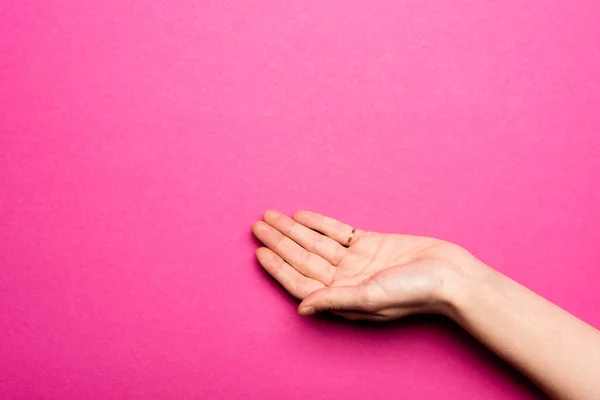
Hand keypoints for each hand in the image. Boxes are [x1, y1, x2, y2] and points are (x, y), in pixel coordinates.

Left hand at [252, 210, 489, 320]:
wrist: (450, 274)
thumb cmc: (415, 292)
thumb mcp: (372, 297)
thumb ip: (335, 299)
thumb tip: (301, 309)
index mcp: (342, 297)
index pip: (301, 281)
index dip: (279, 267)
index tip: (260, 252)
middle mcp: (345, 279)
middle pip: (304, 258)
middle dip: (280, 242)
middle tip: (257, 226)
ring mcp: (356, 261)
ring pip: (316, 243)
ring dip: (294, 230)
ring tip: (272, 216)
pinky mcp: (369, 244)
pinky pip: (337, 232)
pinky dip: (320, 223)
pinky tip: (301, 215)